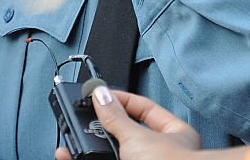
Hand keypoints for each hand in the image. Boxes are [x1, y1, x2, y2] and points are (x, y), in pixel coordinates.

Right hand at [55, 86, 201, 159]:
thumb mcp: (138, 137)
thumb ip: (117, 117)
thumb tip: (101, 96)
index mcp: (175, 135)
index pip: (145, 108)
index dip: (120, 100)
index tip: (99, 96)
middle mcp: (162, 154)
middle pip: (126, 134)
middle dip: (102, 129)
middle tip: (83, 121)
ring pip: (114, 154)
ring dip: (91, 149)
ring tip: (74, 143)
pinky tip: (76, 157)